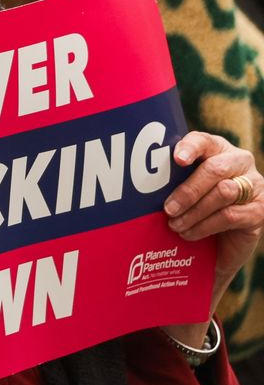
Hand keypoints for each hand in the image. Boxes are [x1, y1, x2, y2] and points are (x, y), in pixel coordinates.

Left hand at [164, 132, 263, 325]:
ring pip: (223, 191)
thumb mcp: (178, 189)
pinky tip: (188, 233)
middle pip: (215, 168)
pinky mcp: (259, 211)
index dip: (190, 147)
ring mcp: (254, 185)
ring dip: (194, 211)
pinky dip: (205, 226)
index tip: (176, 159)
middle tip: (167, 208)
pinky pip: (230, 215)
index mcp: (216, 149)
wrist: (216, 244)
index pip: (204, 140)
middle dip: (187, 190)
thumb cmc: (190, 208)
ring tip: (174, 224)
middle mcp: (239, 162)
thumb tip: (134, 181)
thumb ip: (168, 178)